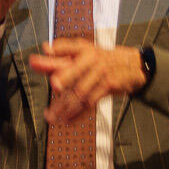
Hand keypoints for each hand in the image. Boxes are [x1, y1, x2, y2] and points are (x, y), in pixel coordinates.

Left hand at [28, 38, 145, 125]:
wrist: (132, 65)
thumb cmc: (101, 57)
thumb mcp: (84, 49)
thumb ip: (62, 50)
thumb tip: (45, 48)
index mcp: (83, 50)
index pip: (66, 49)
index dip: (54, 53)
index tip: (37, 59)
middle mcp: (92, 61)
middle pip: (76, 71)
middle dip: (66, 77)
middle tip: (55, 85)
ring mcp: (100, 75)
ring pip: (81, 92)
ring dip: (65, 106)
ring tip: (50, 116)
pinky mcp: (107, 88)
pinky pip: (91, 103)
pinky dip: (78, 114)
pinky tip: (66, 121)